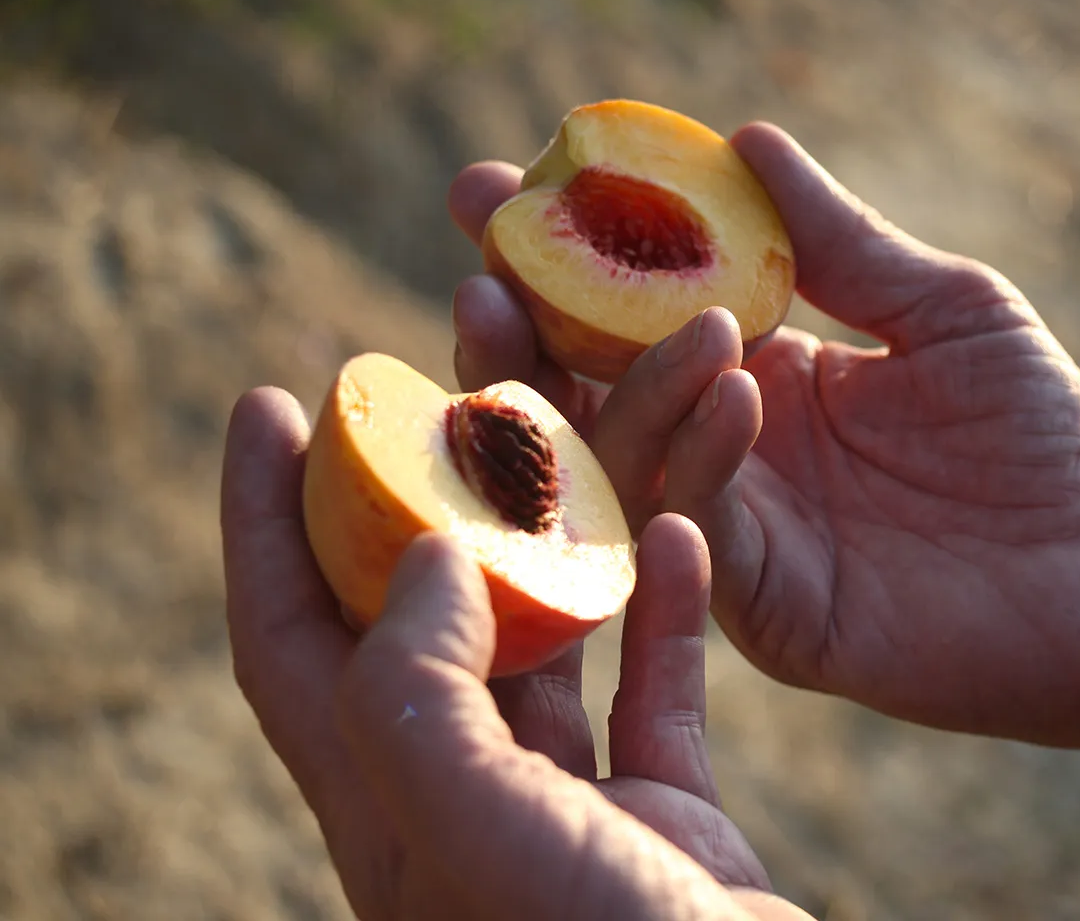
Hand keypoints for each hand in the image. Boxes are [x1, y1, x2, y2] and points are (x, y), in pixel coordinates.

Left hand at [220, 389, 811, 919]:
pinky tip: (682, 530)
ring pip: (551, 628)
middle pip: (420, 609)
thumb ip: (423, 689)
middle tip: (427, 384)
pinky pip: (659, 679)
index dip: (262, 520)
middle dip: (416, 491)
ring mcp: (570, 801)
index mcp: (386, 804)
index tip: (268, 402)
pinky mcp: (667, 806)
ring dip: (562, 530)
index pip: (287, 634)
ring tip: (565, 425)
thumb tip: (440, 549)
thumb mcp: (469, 830)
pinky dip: (668, 602)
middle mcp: (465, 793)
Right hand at [447, 123, 1079, 757]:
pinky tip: (728, 393)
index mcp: (751, 377)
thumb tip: (746, 136)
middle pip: (584, 395)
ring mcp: (735, 535)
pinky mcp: (763, 609)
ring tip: (654, 318)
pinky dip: (699, 464)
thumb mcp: (941, 305)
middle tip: (486, 264)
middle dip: (522, 330)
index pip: (623, 314)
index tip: (490, 189)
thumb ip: (838, 240)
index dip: (553, 256)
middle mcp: (721, 455)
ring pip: (624, 466)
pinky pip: (698, 534)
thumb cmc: (1042, 433)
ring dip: (615, 389)